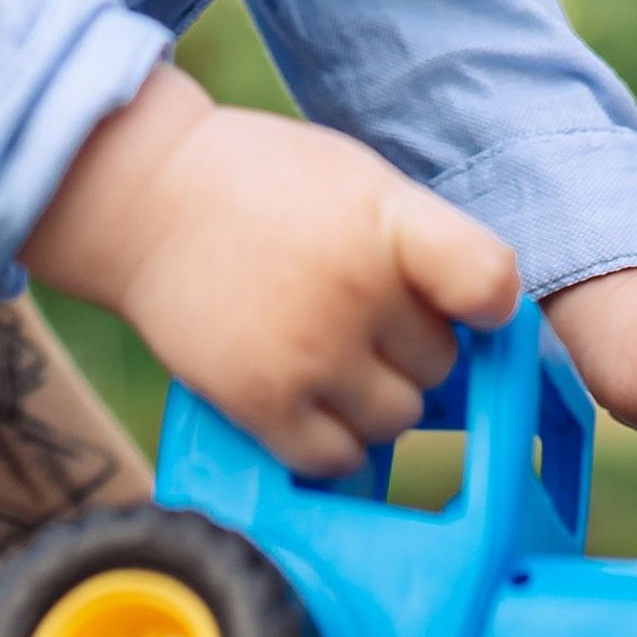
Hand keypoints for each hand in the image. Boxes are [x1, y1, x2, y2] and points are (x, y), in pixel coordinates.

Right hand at [27, 65, 519, 478]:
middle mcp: (357, 291)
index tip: (469, 304)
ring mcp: (309, 353)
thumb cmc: (259, 182)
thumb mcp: (356, 179)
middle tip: (367, 316)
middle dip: (412, 345)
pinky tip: (313, 396)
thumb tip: (477, 314)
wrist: (147, 197)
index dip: (489, 304)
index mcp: (387, 221)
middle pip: (439, 362)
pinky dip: (335, 440)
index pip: (489, 284)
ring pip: (397, 418)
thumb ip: (417, 241)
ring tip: (336, 354)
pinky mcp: (261, 403)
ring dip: (378, 396)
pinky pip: (336, 458)